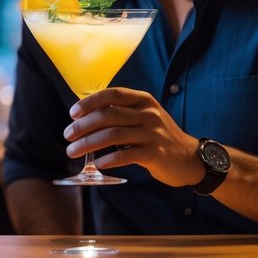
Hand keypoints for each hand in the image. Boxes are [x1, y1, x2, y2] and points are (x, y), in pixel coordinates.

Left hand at [64, 87, 203, 187]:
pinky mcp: (154, 153)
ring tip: (73, 151)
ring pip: (113, 134)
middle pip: (108, 115)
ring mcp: (152, 133)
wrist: (189, 158)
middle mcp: (148, 113)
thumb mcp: (144, 117)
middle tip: (68, 136)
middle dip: (83, 126)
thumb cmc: (159, 137)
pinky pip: (125, 154)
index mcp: (143, 100)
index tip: (72, 114)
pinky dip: (108, 159)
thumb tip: (85, 117)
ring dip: (89, 143)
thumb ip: (122, 113)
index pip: (112, 94)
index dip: (90, 102)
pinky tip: (97, 163)